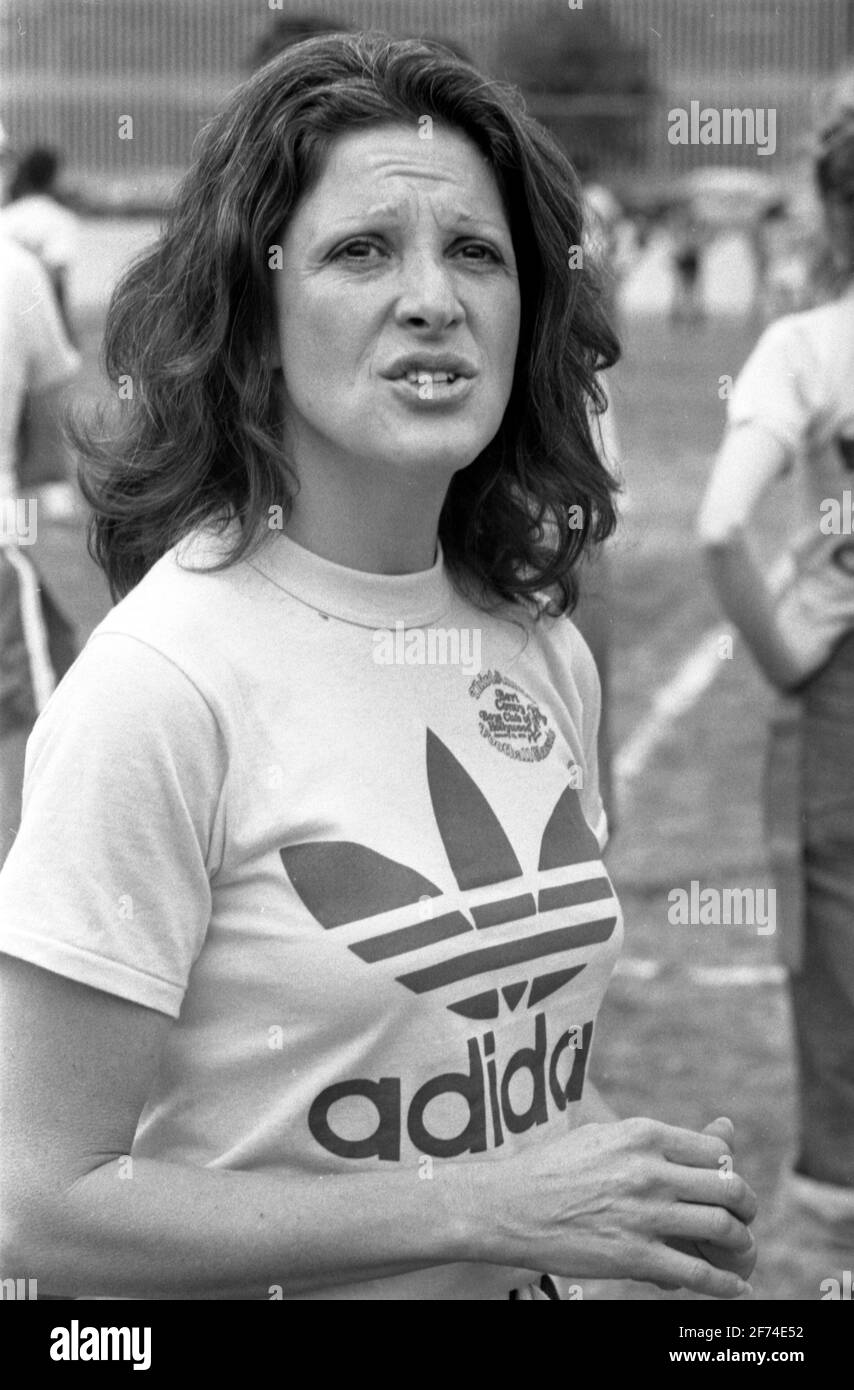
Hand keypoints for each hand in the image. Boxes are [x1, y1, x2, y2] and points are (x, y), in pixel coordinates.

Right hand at [493, 1116, 757, 1298]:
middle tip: (743, 1215)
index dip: (727, 1168)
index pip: (715, 1151)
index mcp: (642, 1135)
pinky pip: (698, 1274)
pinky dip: (725, 1286)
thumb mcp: (604, 1135)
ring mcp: (644, 1215)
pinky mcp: (635, 1257)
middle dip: (745, 1205)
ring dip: (740, 1243)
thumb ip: (656, 1139)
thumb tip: (714, 1133)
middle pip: (729, 1188)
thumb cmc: (557, 1167)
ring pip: (722, 1229)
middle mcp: (649, 1171)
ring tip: (739, 1249)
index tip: (723, 1181)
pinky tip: (735, 1289)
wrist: (511, 1206)